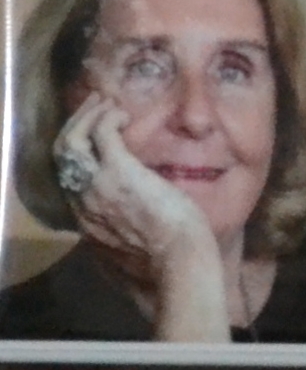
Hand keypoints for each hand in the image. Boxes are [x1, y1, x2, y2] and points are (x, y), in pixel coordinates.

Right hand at [62, 100, 229, 342]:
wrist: (179, 266)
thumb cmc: (170, 262)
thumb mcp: (133, 251)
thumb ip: (122, 235)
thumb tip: (133, 227)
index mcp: (86, 221)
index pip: (68, 179)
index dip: (76, 153)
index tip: (88, 137)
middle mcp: (82, 202)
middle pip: (62, 156)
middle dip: (74, 127)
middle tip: (93, 108)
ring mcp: (97, 185)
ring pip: (73, 140)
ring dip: (87, 116)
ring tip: (105, 103)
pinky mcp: (119, 171)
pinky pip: (102, 133)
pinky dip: (108, 118)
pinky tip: (122, 113)